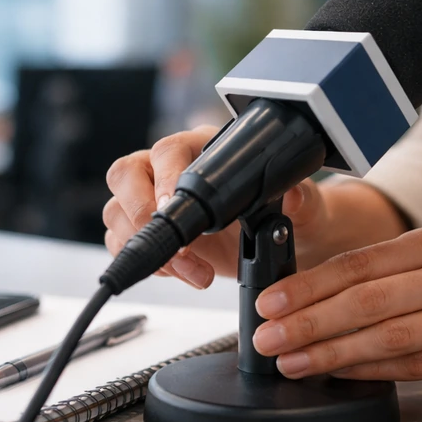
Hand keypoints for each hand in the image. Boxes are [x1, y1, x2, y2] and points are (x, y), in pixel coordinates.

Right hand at [103, 126, 330, 288]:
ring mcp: (153, 200)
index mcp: (201, 149)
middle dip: (140, 212)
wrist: (287, 242)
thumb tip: (293, 195)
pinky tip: (181, 272)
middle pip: (126, 174)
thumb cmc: (289, 214)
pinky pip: (123, 242)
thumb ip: (300, 200)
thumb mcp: (302, 208)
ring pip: (119, 212)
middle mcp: (168, 170)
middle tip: (173, 244)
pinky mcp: (151, 233)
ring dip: (146, 246)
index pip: (167, 150)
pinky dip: (148, 263)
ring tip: (190, 269)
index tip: (172, 207)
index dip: (164, 176)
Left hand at [252, 225, 421, 380]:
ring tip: (292, 363)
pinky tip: (341, 375)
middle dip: (310, 321)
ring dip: (335, 352)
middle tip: (266, 339)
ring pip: (392, 336)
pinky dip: (375, 372)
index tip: (268, 303)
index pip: (359, 263)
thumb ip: (387, 273)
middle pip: (369, 300)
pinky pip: (421, 366)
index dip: (309, 285)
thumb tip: (312, 295)